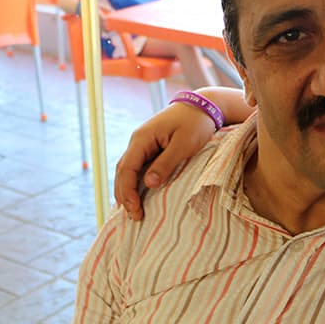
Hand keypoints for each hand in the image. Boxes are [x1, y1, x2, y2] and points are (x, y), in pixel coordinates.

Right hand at [113, 101, 217, 219]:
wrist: (202, 106)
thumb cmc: (195, 123)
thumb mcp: (184, 144)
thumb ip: (166, 163)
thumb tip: (149, 184)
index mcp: (142, 139)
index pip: (126, 169)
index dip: (127, 191)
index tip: (135, 209)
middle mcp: (137, 142)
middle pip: (122, 172)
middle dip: (125, 195)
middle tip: (134, 217)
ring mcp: (142, 145)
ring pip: (127, 171)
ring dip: (127, 191)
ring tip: (132, 211)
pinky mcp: (150, 149)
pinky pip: (136, 168)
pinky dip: (134, 183)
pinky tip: (136, 197)